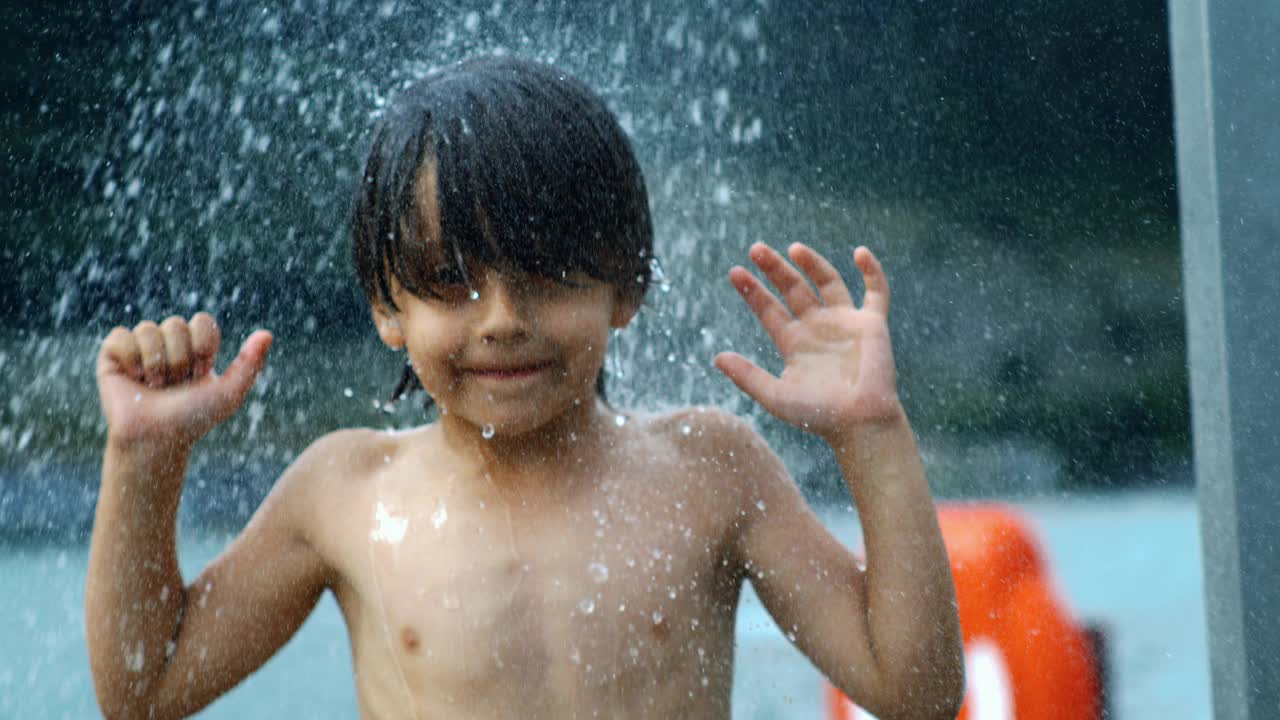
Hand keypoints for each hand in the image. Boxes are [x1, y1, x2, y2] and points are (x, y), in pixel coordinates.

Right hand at [97, 312, 271, 449]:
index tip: (200, 374)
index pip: (202, 321)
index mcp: (197, 347)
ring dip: (156, 364)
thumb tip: (267, 333)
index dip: (202, 347)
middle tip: (175, 384)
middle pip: (175, 324)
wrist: (158, 439)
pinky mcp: (113, 354)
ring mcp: (141, 347)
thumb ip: (250, 364)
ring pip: (149, 329)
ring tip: (155, 385)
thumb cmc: (194, 419)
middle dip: (179, 359)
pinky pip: (122, 336)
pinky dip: (131, 360)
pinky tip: (134, 379)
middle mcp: (169, 343)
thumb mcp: (230, 394)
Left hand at [714, 243, 900, 440]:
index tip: (734, 272)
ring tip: (793, 248)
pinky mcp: (871, 324)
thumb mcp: (775, 395)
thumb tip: (716, 357)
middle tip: (756, 249)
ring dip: (812, 263)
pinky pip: (876, 291)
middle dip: (775, 269)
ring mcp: (844, 323)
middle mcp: (817, 328)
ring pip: (828, 282)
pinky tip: (860, 252)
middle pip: (793, 289)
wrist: (859, 424)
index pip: (769, 309)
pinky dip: (872, 271)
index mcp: (794, 343)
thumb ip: (746, 376)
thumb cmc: (818, 415)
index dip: (752, 291)